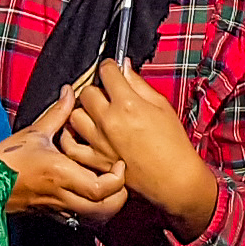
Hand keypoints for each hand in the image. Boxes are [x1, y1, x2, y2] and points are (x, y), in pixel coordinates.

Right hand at [0, 88, 127, 224]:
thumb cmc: (7, 158)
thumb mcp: (34, 132)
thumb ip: (58, 113)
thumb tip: (71, 92)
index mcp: (61, 173)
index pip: (101, 188)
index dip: (117, 179)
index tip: (119, 163)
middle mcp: (62, 195)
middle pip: (104, 209)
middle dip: (119, 196)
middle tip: (120, 176)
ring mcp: (58, 208)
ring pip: (94, 218)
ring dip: (107, 205)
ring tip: (109, 185)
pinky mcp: (52, 214)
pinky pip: (79, 219)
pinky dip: (92, 210)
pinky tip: (91, 194)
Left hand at [69, 60, 215, 234]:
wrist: (173, 178)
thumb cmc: (172, 144)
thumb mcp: (161, 105)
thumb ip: (139, 84)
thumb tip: (124, 67)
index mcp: (127, 104)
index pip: (106, 72)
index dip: (110, 67)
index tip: (112, 69)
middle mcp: (108, 121)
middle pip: (86, 91)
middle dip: (96, 88)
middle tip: (106, 93)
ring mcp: (98, 142)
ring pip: (74, 115)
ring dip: (84, 111)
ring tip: (95, 114)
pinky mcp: (95, 161)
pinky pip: (71, 145)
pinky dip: (72, 137)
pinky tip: (81, 133)